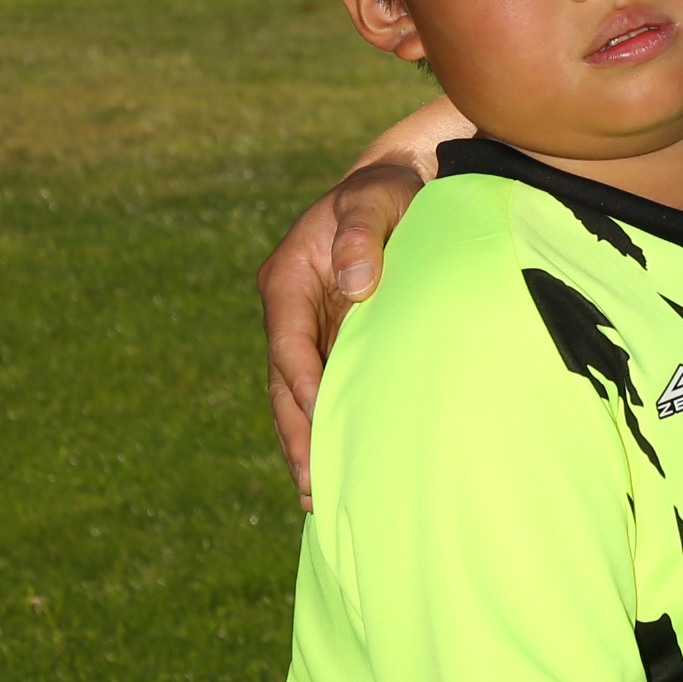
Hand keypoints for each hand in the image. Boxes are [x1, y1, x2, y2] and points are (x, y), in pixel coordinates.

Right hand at [256, 96, 472, 507]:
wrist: (398, 184)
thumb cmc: (387, 190)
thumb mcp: (376, 199)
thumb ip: (364, 235)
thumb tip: (356, 283)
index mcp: (287, 278)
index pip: (287, 342)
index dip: (301, 384)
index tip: (318, 422)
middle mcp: (288, 308)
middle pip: (284, 383)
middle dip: (296, 435)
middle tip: (310, 488)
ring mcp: (307, 327)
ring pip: (298, 395)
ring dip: (306, 442)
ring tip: (316, 498)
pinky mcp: (329, 339)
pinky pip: (321, 389)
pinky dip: (325, 425)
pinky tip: (340, 464)